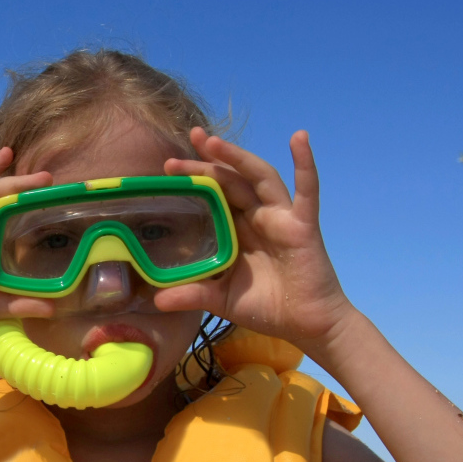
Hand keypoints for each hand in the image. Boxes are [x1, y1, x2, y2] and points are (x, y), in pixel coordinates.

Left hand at [157, 128, 356, 352]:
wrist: (305, 324)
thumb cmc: (267, 307)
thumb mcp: (221, 299)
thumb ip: (192, 295)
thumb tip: (156, 301)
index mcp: (238, 228)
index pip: (214, 194)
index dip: (196, 177)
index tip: (169, 166)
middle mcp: (258, 216)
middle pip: (231, 179)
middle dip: (210, 159)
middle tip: (189, 137)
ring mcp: (281, 217)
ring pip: (258, 177)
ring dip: (238, 157)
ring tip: (214, 141)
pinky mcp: (303, 225)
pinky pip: (306, 191)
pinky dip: (304, 164)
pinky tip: (299, 138)